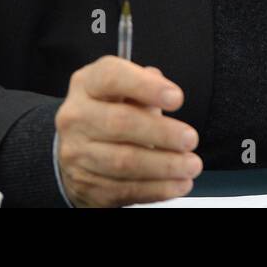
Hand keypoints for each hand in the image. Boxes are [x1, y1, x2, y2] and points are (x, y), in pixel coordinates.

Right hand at [55, 56, 202, 206]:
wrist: (76, 148)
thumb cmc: (110, 111)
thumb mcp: (125, 89)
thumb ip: (146, 85)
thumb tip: (165, 89)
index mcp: (87, 84)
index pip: (112, 77)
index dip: (146, 87)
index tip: (177, 98)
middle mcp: (76, 116)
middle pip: (120, 123)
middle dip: (162, 133)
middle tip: (190, 139)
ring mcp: (76, 153)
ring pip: (123, 162)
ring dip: (164, 166)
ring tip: (190, 165)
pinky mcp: (85, 184)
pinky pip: (124, 189)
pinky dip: (156, 189)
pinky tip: (178, 184)